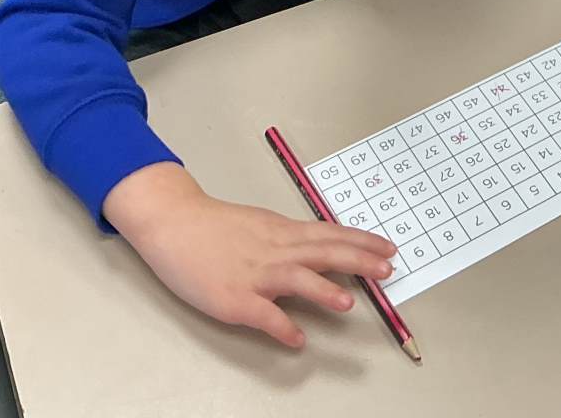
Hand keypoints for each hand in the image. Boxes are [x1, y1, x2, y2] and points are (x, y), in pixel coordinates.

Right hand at [105, 163, 397, 346]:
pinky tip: (297, 338)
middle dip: (358, 260)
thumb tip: (320, 247)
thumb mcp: (261, 223)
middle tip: (388, 269)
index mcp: (282, 231)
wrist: (172, 221)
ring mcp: (253, 274)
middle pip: (323, 252)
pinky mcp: (231, 298)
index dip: (362, 241)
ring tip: (348, 304)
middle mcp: (274, 250)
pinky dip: (280, 326)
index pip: (330, 234)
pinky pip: (261, 314)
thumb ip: (290, 237)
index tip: (388, 247)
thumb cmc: (215, 225)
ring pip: (295, 279)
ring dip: (323, 291)